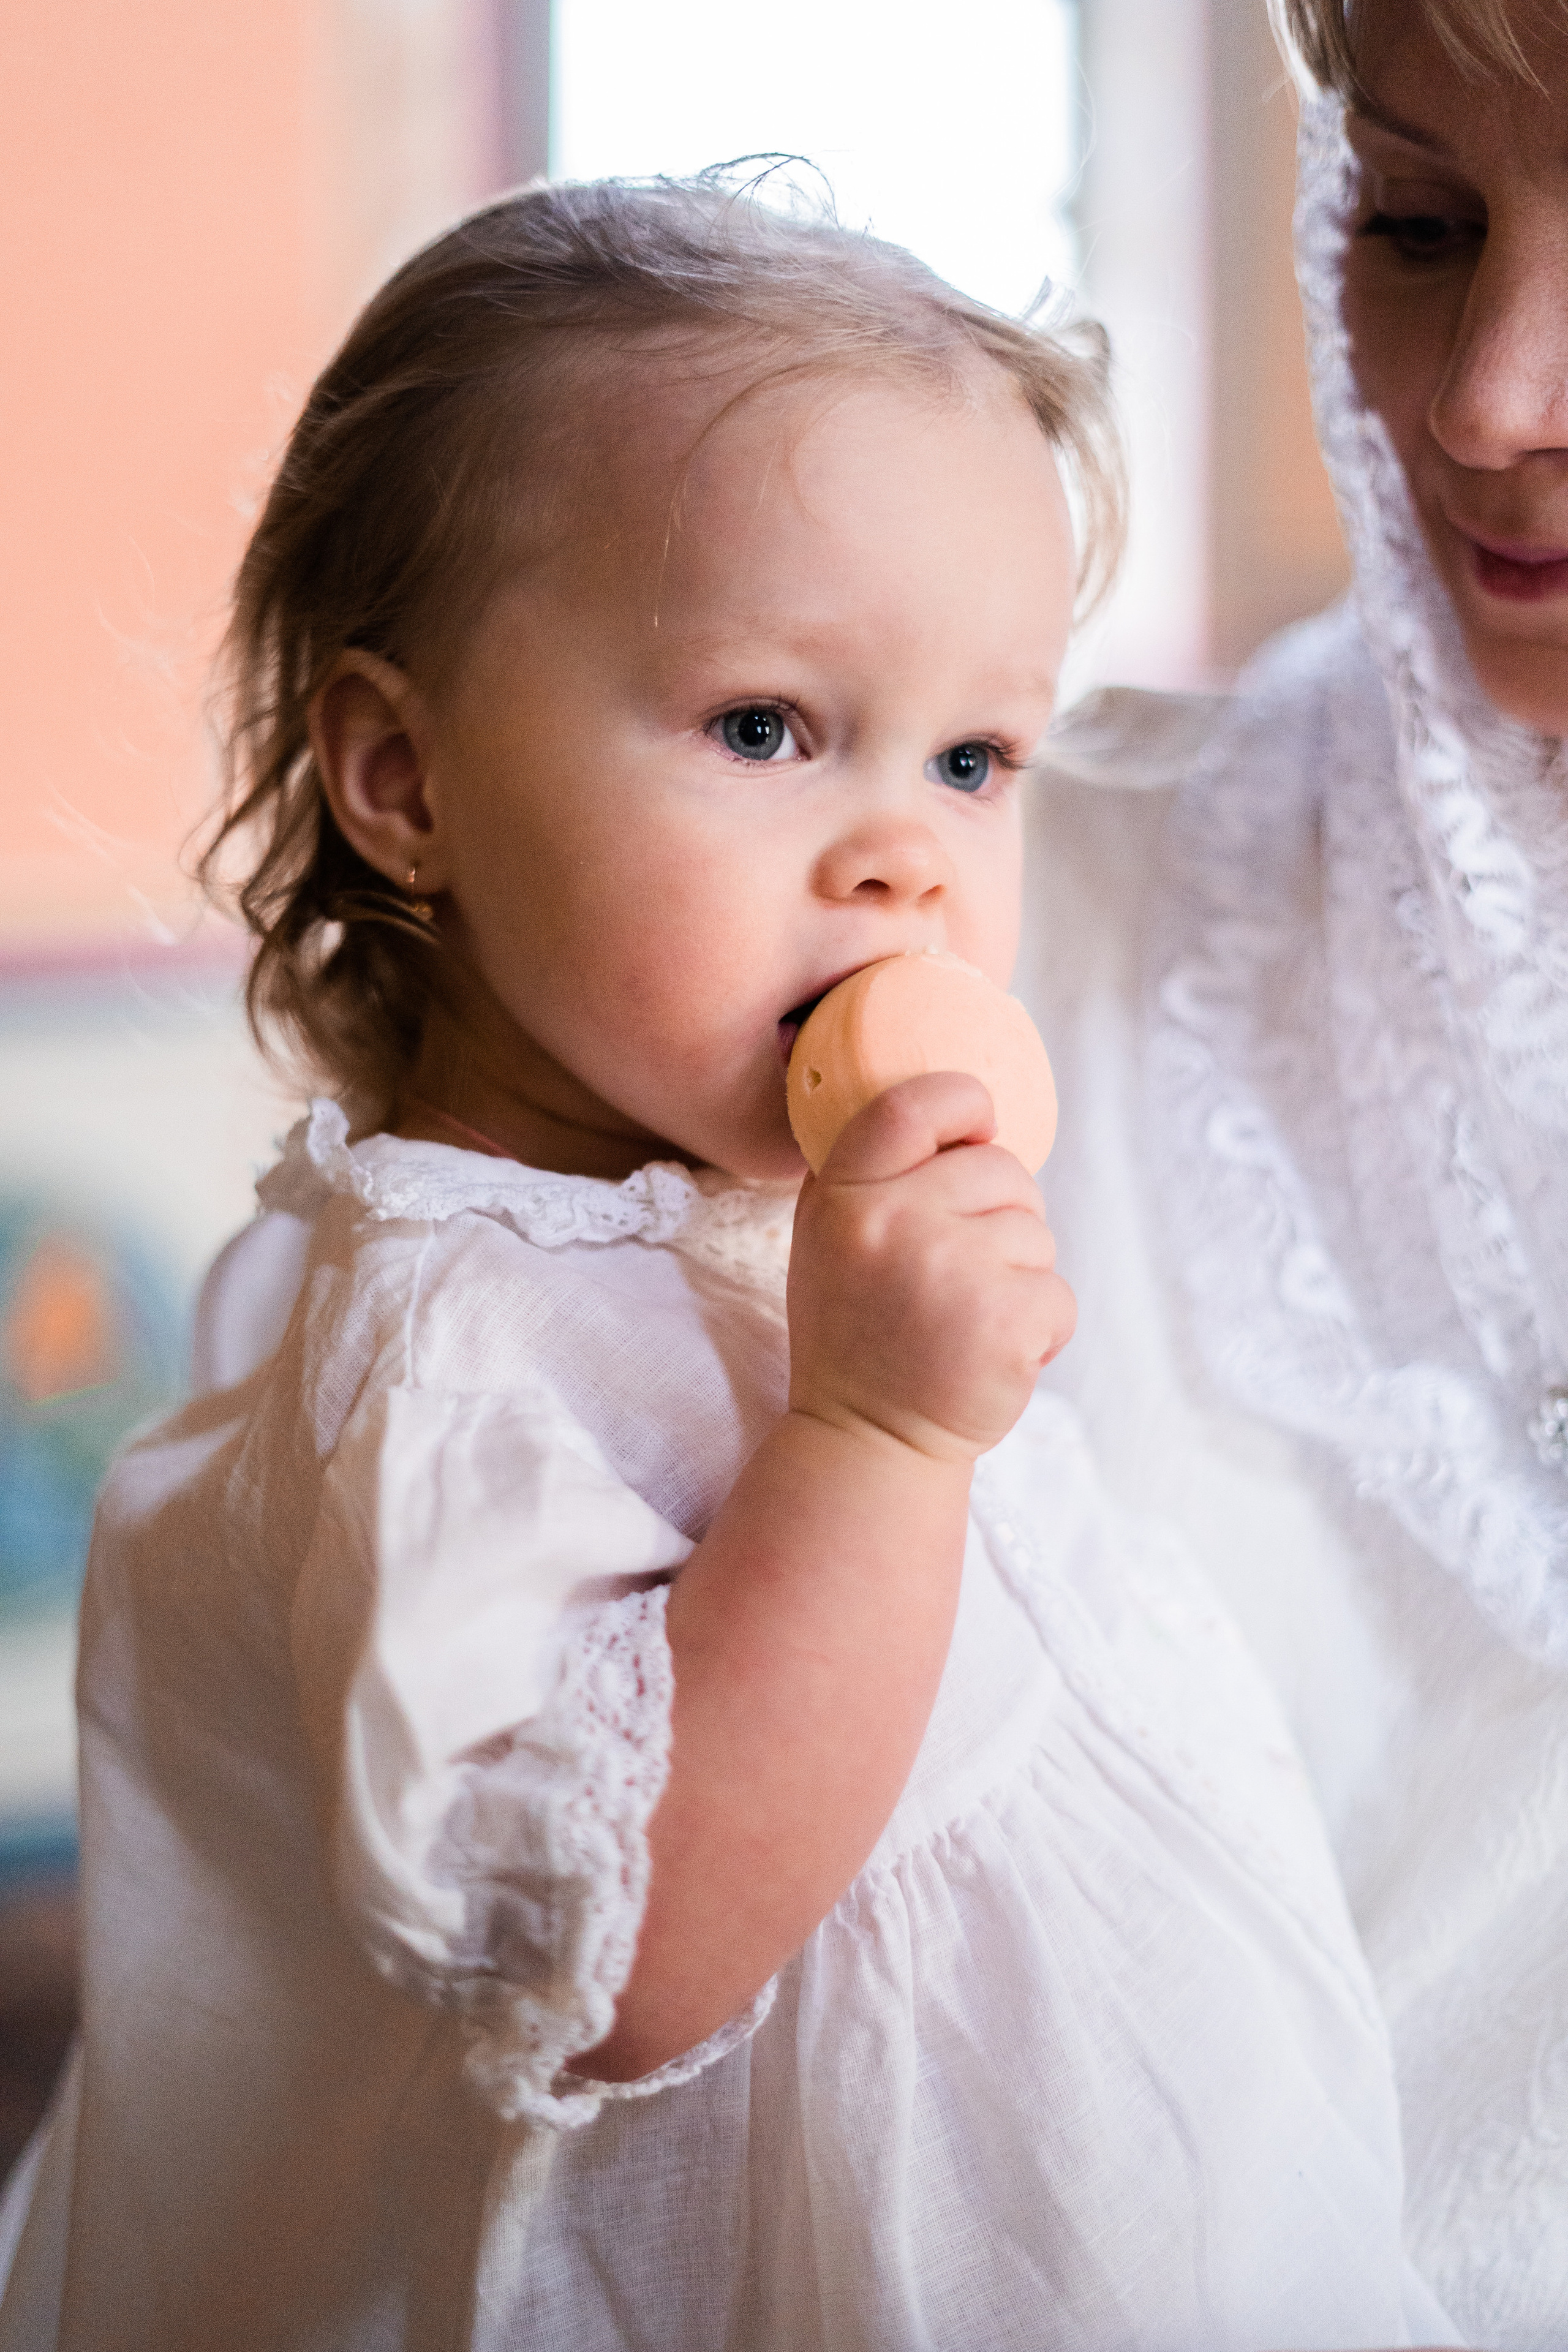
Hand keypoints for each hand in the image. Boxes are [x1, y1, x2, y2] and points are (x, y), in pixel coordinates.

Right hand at [787, 1070, 1075, 1464]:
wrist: (867, 1441)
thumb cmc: (857, 1330)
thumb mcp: (831, 1237)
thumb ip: (872, 1170)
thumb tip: (950, 1111)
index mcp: (847, 1195)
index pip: (917, 1105)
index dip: (965, 1104)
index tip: (978, 1128)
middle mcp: (896, 1223)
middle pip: (1002, 1169)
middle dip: (1001, 1214)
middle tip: (957, 1274)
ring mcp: (953, 1272)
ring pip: (1037, 1234)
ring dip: (1020, 1276)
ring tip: (966, 1321)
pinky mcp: (1007, 1322)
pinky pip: (1059, 1293)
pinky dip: (1042, 1328)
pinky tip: (993, 1354)